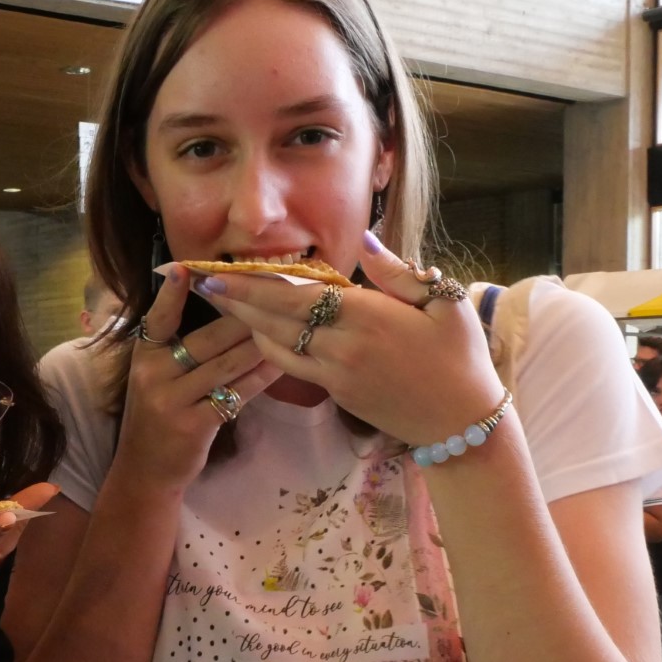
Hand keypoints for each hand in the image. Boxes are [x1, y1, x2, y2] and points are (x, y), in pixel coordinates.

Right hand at [114, 265, 284, 491]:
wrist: (146, 468)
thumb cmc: (159, 413)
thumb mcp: (156, 376)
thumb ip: (177, 346)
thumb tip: (222, 308)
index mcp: (144, 355)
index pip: (158, 318)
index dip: (171, 294)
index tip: (186, 268)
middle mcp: (153, 374)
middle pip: (206, 338)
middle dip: (242, 317)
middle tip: (275, 296)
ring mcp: (171, 400)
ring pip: (225, 364)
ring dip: (259, 344)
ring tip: (287, 326)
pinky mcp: (193, 424)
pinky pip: (234, 394)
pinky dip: (259, 378)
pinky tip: (280, 365)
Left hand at [192, 233, 502, 447]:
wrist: (461, 422)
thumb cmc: (460, 355)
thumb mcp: (443, 302)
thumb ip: (397, 272)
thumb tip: (364, 239)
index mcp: (367, 317)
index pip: (296, 296)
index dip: (253, 285)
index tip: (220, 273)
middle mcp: (343, 346)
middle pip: (274, 320)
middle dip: (234, 302)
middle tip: (199, 283)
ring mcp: (336, 374)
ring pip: (276, 346)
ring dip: (245, 325)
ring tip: (219, 304)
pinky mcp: (336, 393)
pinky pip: (292, 366)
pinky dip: (269, 348)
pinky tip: (255, 333)